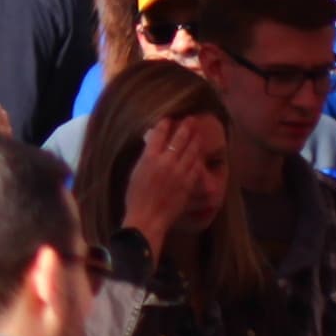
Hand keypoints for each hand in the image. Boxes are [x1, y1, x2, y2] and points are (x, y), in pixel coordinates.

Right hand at [121, 117, 208, 261]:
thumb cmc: (136, 196)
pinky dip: (198, 158)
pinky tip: (200, 153)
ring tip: (198, 132)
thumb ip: (146, 159)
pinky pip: (196, 167)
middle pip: (178, 140)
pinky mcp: (188, 184)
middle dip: (186, 127)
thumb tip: (153, 147)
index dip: (165, 124)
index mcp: (149, 158)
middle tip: (191, 119)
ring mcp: (179, 173)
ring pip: (190, 151)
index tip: (169, 118)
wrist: (148, 217)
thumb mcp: (136, 172)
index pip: (159, 135)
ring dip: (195, 140)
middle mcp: (165, 162)